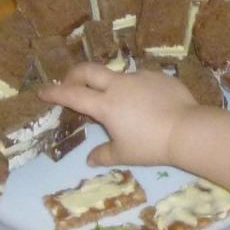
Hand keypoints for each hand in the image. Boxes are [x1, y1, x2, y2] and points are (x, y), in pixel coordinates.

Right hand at [41, 62, 199, 169]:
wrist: (187, 128)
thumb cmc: (151, 145)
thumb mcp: (124, 154)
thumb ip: (104, 154)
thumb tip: (90, 159)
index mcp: (105, 105)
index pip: (72, 95)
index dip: (55, 92)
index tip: (42, 91)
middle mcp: (118, 85)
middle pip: (88, 70)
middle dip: (73, 75)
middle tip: (69, 84)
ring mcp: (139, 76)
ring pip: (116, 74)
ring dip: (108, 84)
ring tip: (116, 103)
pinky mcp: (158, 74)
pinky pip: (140, 78)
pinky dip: (134, 88)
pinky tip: (145, 103)